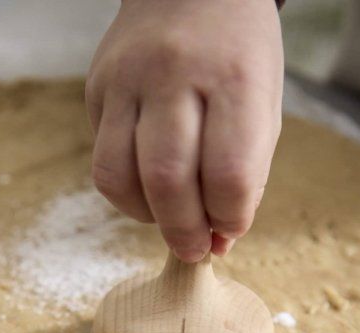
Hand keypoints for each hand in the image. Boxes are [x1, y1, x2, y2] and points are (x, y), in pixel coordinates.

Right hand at [86, 0, 282, 260]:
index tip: (229, 232)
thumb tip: (218, 243)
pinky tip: (147, 193)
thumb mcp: (262, 105)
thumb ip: (245, 176)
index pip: (229, 174)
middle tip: (194, 250)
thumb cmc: (237, 56)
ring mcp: (127, 80)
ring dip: (147, 218)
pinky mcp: (96, 90)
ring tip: (168, 220)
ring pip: (120, 178)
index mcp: (234, 76)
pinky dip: (125, 195)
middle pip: (168, 181)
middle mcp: (174, 74)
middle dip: (184, 233)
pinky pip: (103, 164)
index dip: (230, 219)